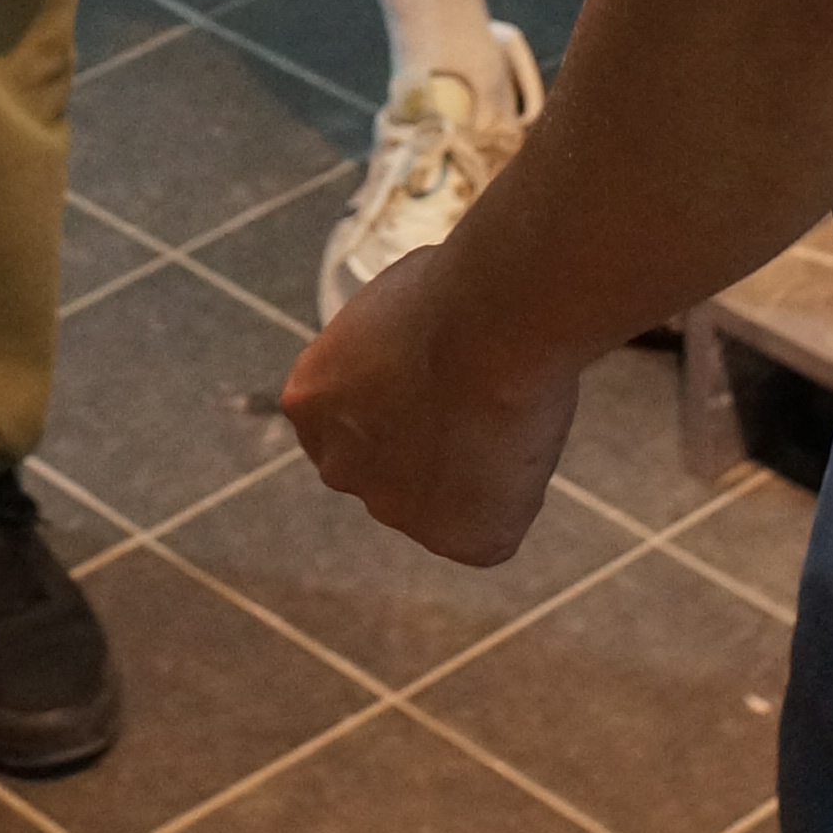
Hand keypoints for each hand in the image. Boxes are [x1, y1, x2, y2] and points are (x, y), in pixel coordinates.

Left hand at [278, 222, 578, 565]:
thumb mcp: (388, 311)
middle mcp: (341, 469)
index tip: (438, 384)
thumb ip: (385, 355)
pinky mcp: (462, 540)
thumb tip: (420, 357)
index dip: (403, 408)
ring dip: (474, 472)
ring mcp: (399, 512)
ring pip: (446, 504)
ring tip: (508, 412)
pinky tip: (523, 440)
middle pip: (392, 473)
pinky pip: (496, 526)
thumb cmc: (451, 291)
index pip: (354, 426)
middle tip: (479, 402)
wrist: (492, 322)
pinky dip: (518, 494)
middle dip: (430, 450)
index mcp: (310, 404)